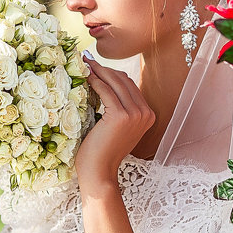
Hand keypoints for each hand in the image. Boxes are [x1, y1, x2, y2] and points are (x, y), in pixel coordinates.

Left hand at [77, 57, 154, 188]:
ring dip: (98, 70)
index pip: (129, 85)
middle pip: (124, 80)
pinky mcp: (121, 116)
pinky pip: (106, 91)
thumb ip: (118, 108)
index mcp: (148, 115)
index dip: (112, 73)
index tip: (95, 65)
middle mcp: (146, 113)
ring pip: (115, 82)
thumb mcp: (115, 126)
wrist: (99, 172)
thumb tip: (104, 82)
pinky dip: (94, 80)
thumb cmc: (102, 151)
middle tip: (87, 59)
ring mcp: (135, 114)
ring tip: (84, 64)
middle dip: (104, 68)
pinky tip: (85, 76)